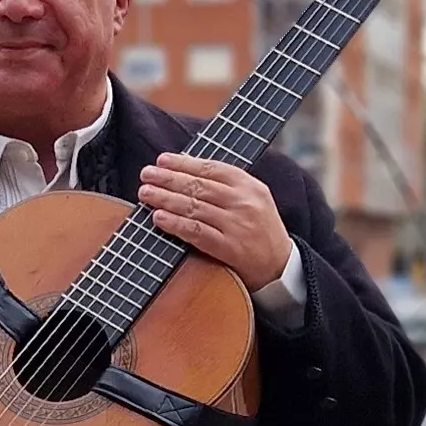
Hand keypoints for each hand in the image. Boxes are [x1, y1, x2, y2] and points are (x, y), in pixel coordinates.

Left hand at [140, 156, 292, 290]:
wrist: (280, 266)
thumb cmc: (258, 228)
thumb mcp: (252, 198)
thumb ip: (225, 184)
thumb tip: (184, 168)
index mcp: (249, 186)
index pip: (212, 168)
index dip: (184, 163)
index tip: (161, 160)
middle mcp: (244, 203)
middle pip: (200, 186)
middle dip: (169, 178)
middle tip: (146, 174)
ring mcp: (237, 225)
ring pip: (195, 207)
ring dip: (166, 198)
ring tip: (146, 193)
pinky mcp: (230, 248)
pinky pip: (197, 233)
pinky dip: (176, 224)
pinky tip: (158, 218)